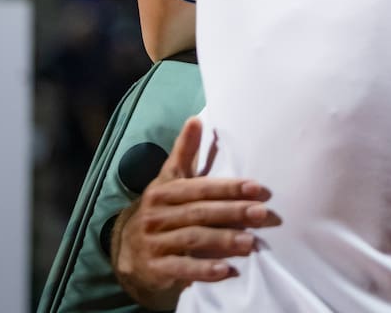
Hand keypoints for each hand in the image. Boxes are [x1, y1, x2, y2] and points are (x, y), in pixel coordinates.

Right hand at [111, 116, 280, 308]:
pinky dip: (205, 270)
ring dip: (223, 241)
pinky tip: (227, 270)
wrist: (128, 249)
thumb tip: (196, 119)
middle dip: (233, 213)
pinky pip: (182, 269)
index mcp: (163, 192)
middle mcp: (157, 216)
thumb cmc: (161, 207)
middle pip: (199, 214)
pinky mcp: (157, 268)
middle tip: (262, 214)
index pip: (200, 189)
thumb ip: (184, 152)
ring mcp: (155, 243)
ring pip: (193, 240)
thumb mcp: (169, 179)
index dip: (229, 188)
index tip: (257, 188)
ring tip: (251, 242)